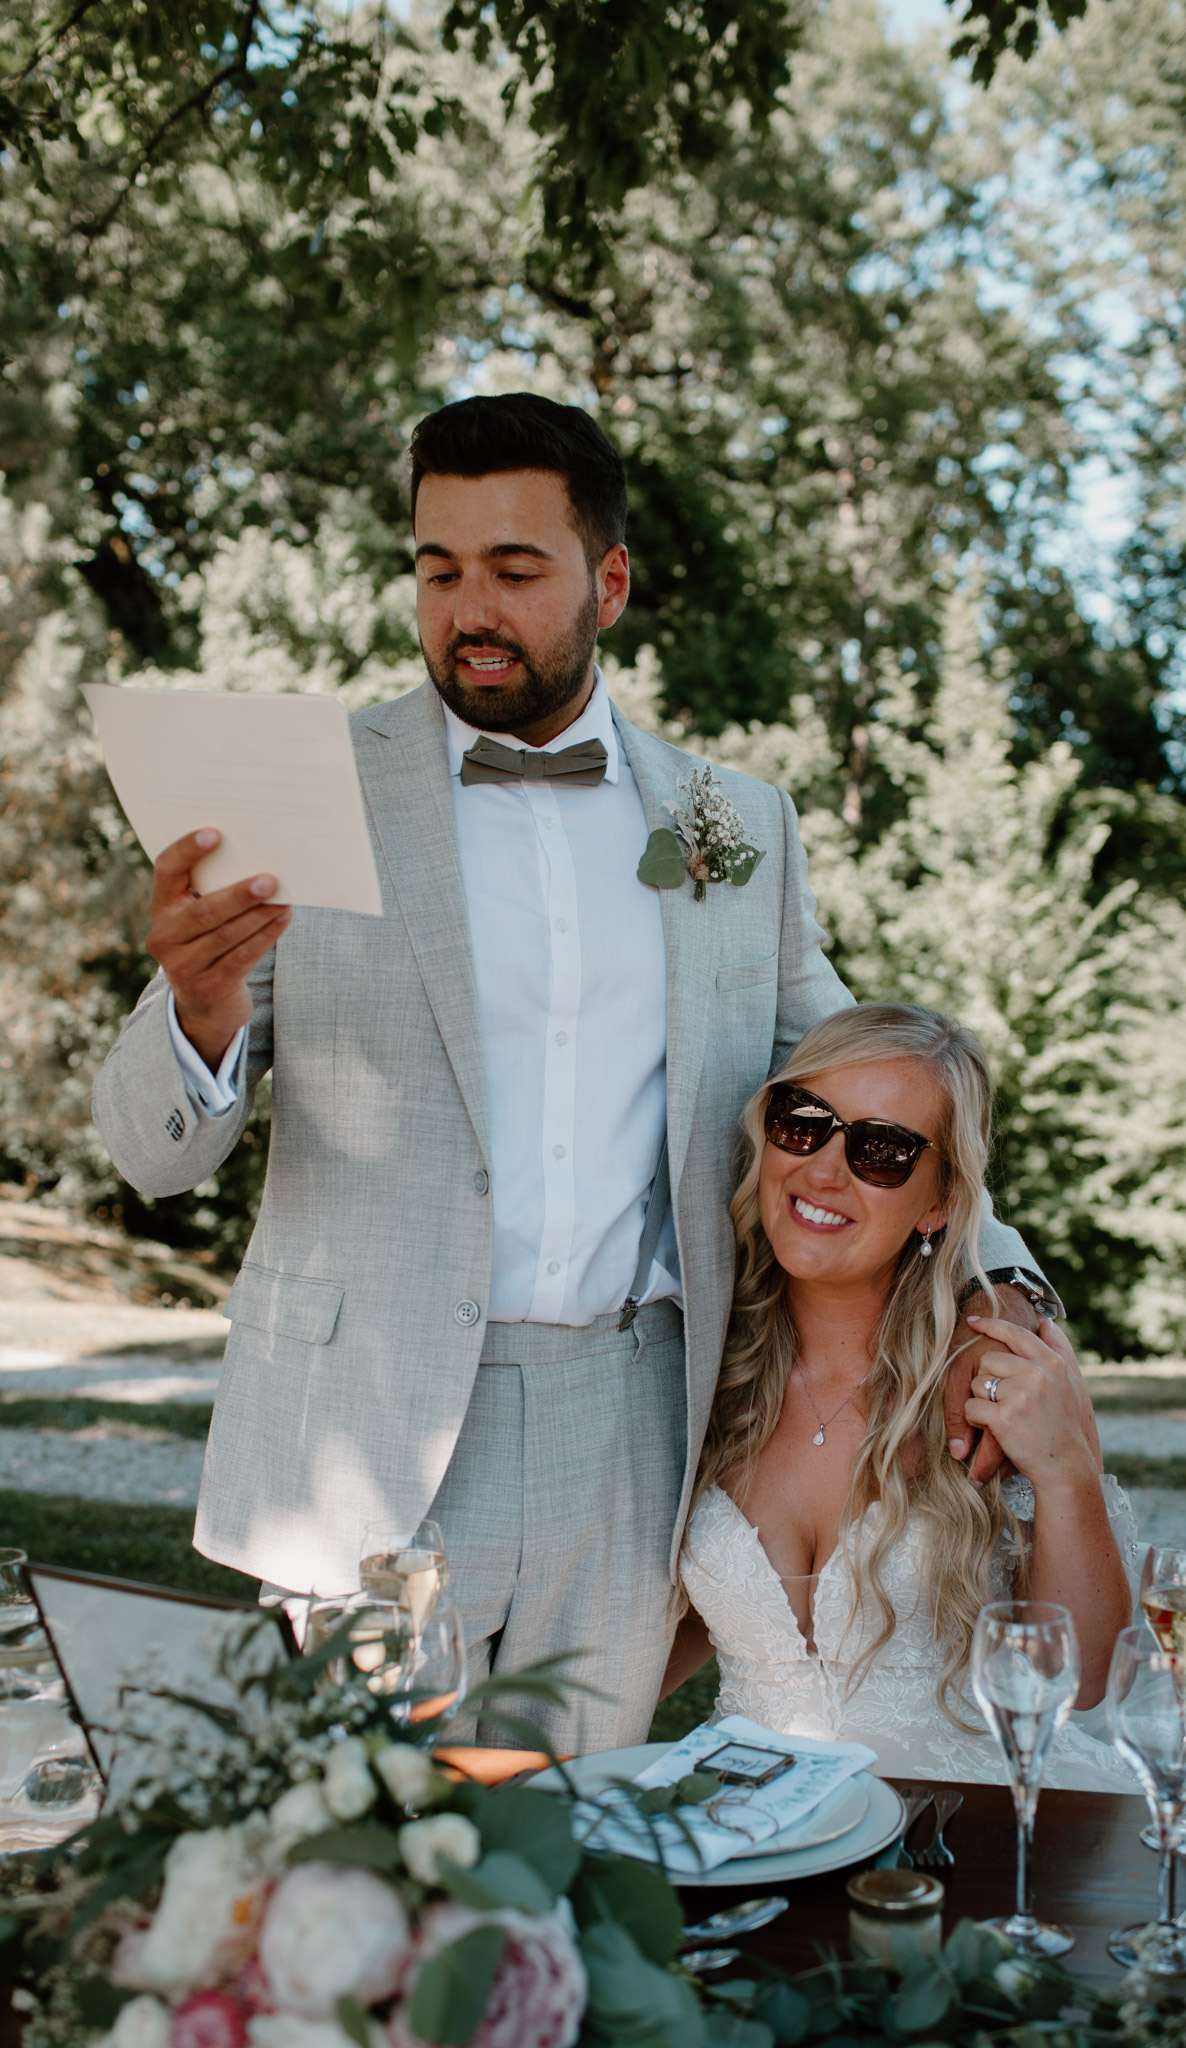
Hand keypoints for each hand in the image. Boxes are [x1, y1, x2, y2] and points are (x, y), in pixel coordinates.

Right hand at [147, 828, 290, 1067]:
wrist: (205, 1005)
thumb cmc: (210, 941)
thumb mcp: (200, 917)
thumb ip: (214, 889)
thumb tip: (260, 857)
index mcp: (161, 907)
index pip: (166, 871)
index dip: (187, 851)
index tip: (215, 834)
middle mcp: (165, 936)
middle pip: (204, 911)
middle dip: (239, 895)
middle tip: (270, 880)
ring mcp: (183, 966)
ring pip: (226, 935)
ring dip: (259, 916)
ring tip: (284, 900)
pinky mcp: (208, 987)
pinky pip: (241, 958)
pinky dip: (265, 937)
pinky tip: (282, 920)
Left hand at [961, 1315, 1100, 1490]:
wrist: (1065, 1466)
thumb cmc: (1065, 1424)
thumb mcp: (1070, 1382)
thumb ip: (1058, 1349)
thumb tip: (1044, 1321)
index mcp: (1052, 1363)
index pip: (1015, 1334)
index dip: (991, 1325)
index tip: (973, 1322)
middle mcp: (1037, 1374)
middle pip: (988, 1360)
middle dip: (988, 1379)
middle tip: (1003, 1401)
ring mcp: (1020, 1395)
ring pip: (977, 1384)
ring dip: (982, 1401)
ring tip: (1004, 1417)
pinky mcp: (1004, 1418)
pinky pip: (972, 1408)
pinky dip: (976, 1420)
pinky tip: (994, 1429)